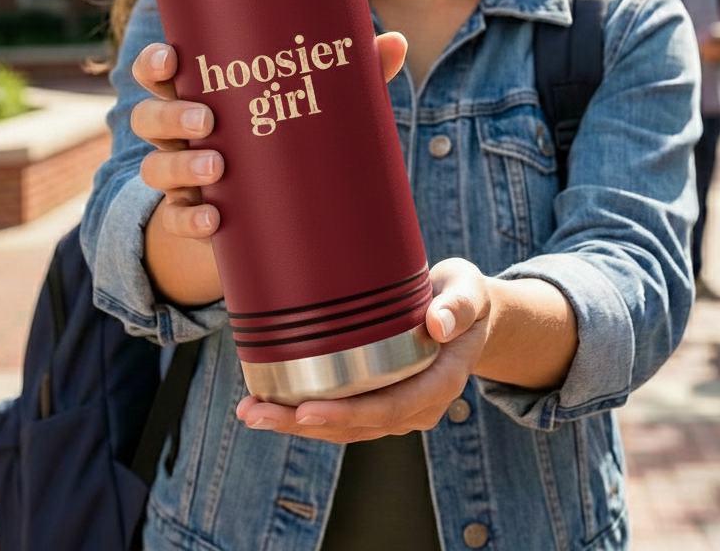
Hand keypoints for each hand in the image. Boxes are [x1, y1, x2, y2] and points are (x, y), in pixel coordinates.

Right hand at [136, 32, 408, 306]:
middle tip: (206, 120)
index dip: (153, 63)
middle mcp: (181, 134)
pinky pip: (175, 220)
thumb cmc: (288, 139)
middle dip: (170, 116)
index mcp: (201, 95)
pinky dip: (190, 220)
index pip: (159, 73)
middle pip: (148, 117)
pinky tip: (213, 219)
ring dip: (179, 167)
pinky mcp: (192, 218)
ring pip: (155, 167)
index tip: (170, 57)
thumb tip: (394, 42)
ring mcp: (182, 178)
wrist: (271, 214)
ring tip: (215, 169)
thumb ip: (351, 73)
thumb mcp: (316, 106)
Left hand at [235, 257, 490, 442]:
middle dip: (303, 424)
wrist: (467, 313)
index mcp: (440, 383)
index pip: (390, 408)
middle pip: (357, 426)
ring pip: (344, 428)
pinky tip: (270, 404)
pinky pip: (342, 415)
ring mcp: (397, 407)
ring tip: (250, 411)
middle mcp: (417, 405)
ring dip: (295, 424)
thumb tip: (437, 324)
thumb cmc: (464, 298)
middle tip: (256, 412)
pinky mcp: (379, 399)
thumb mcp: (468, 291)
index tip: (306, 410)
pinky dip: (305, 413)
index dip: (347, 414)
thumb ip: (458, 305)